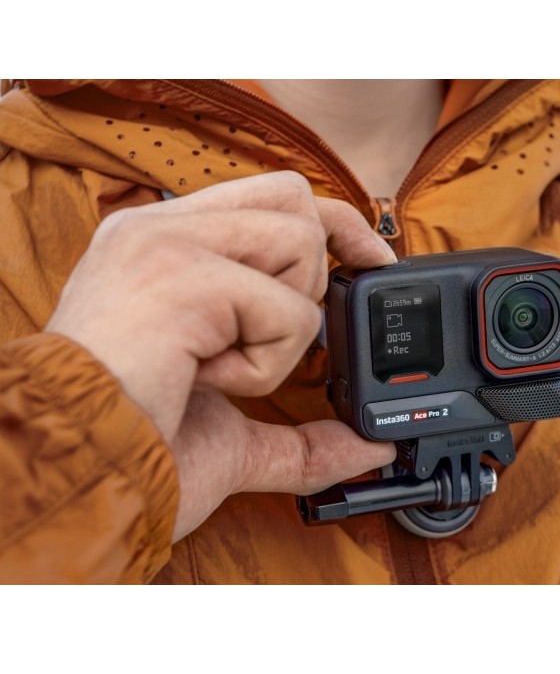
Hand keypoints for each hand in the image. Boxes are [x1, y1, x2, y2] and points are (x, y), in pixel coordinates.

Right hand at [45, 172, 396, 540]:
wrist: (73, 479)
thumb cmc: (136, 449)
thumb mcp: (234, 434)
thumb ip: (305, 438)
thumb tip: (371, 450)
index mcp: (164, 245)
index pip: (274, 194)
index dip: (335, 224)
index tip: (370, 263)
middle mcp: (159, 228)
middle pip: (295, 201)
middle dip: (311, 277)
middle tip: (267, 335)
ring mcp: (166, 244)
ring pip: (300, 243)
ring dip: (285, 325)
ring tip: (223, 365)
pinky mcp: (182, 276)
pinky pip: (288, 309)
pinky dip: (268, 362)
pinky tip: (207, 379)